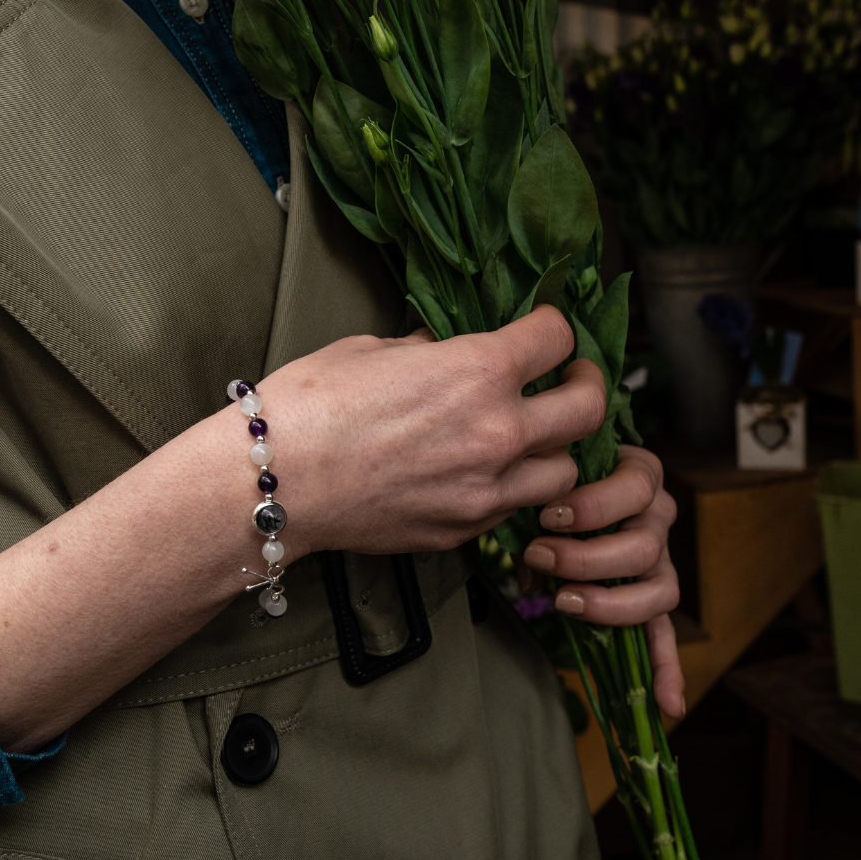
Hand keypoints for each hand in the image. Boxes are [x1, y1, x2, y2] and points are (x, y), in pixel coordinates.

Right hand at [0, 304, 607, 750]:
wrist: (273, 482)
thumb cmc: (310, 402)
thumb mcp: (373, 349)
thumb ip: (430, 350)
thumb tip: (448, 350)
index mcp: (478, 371)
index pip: (557, 338)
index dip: (553, 327)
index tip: (543, 330)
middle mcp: (497, 432)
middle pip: (587, 409)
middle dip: (584, 386)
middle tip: (567, 380)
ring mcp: (485, 491)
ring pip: (565, 471)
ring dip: (554, 448)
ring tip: (527, 437)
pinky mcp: (463, 531)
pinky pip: (513, 508)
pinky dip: (511, 489)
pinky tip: (479, 474)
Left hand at [515, 446, 684, 719]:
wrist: (565, 479)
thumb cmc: (554, 476)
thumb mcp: (548, 478)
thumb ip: (538, 504)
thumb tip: (529, 561)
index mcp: (640, 474)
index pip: (636, 488)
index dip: (593, 506)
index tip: (548, 516)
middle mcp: (659, 515)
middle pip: (644, 546)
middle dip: (586, 558)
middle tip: (539, 555)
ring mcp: (661, 558)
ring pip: (659, 590)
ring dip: (609, 602)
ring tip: (562, 600)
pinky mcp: (652, 595)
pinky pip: (665, 633)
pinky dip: (667, 668)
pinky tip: (668, 705)